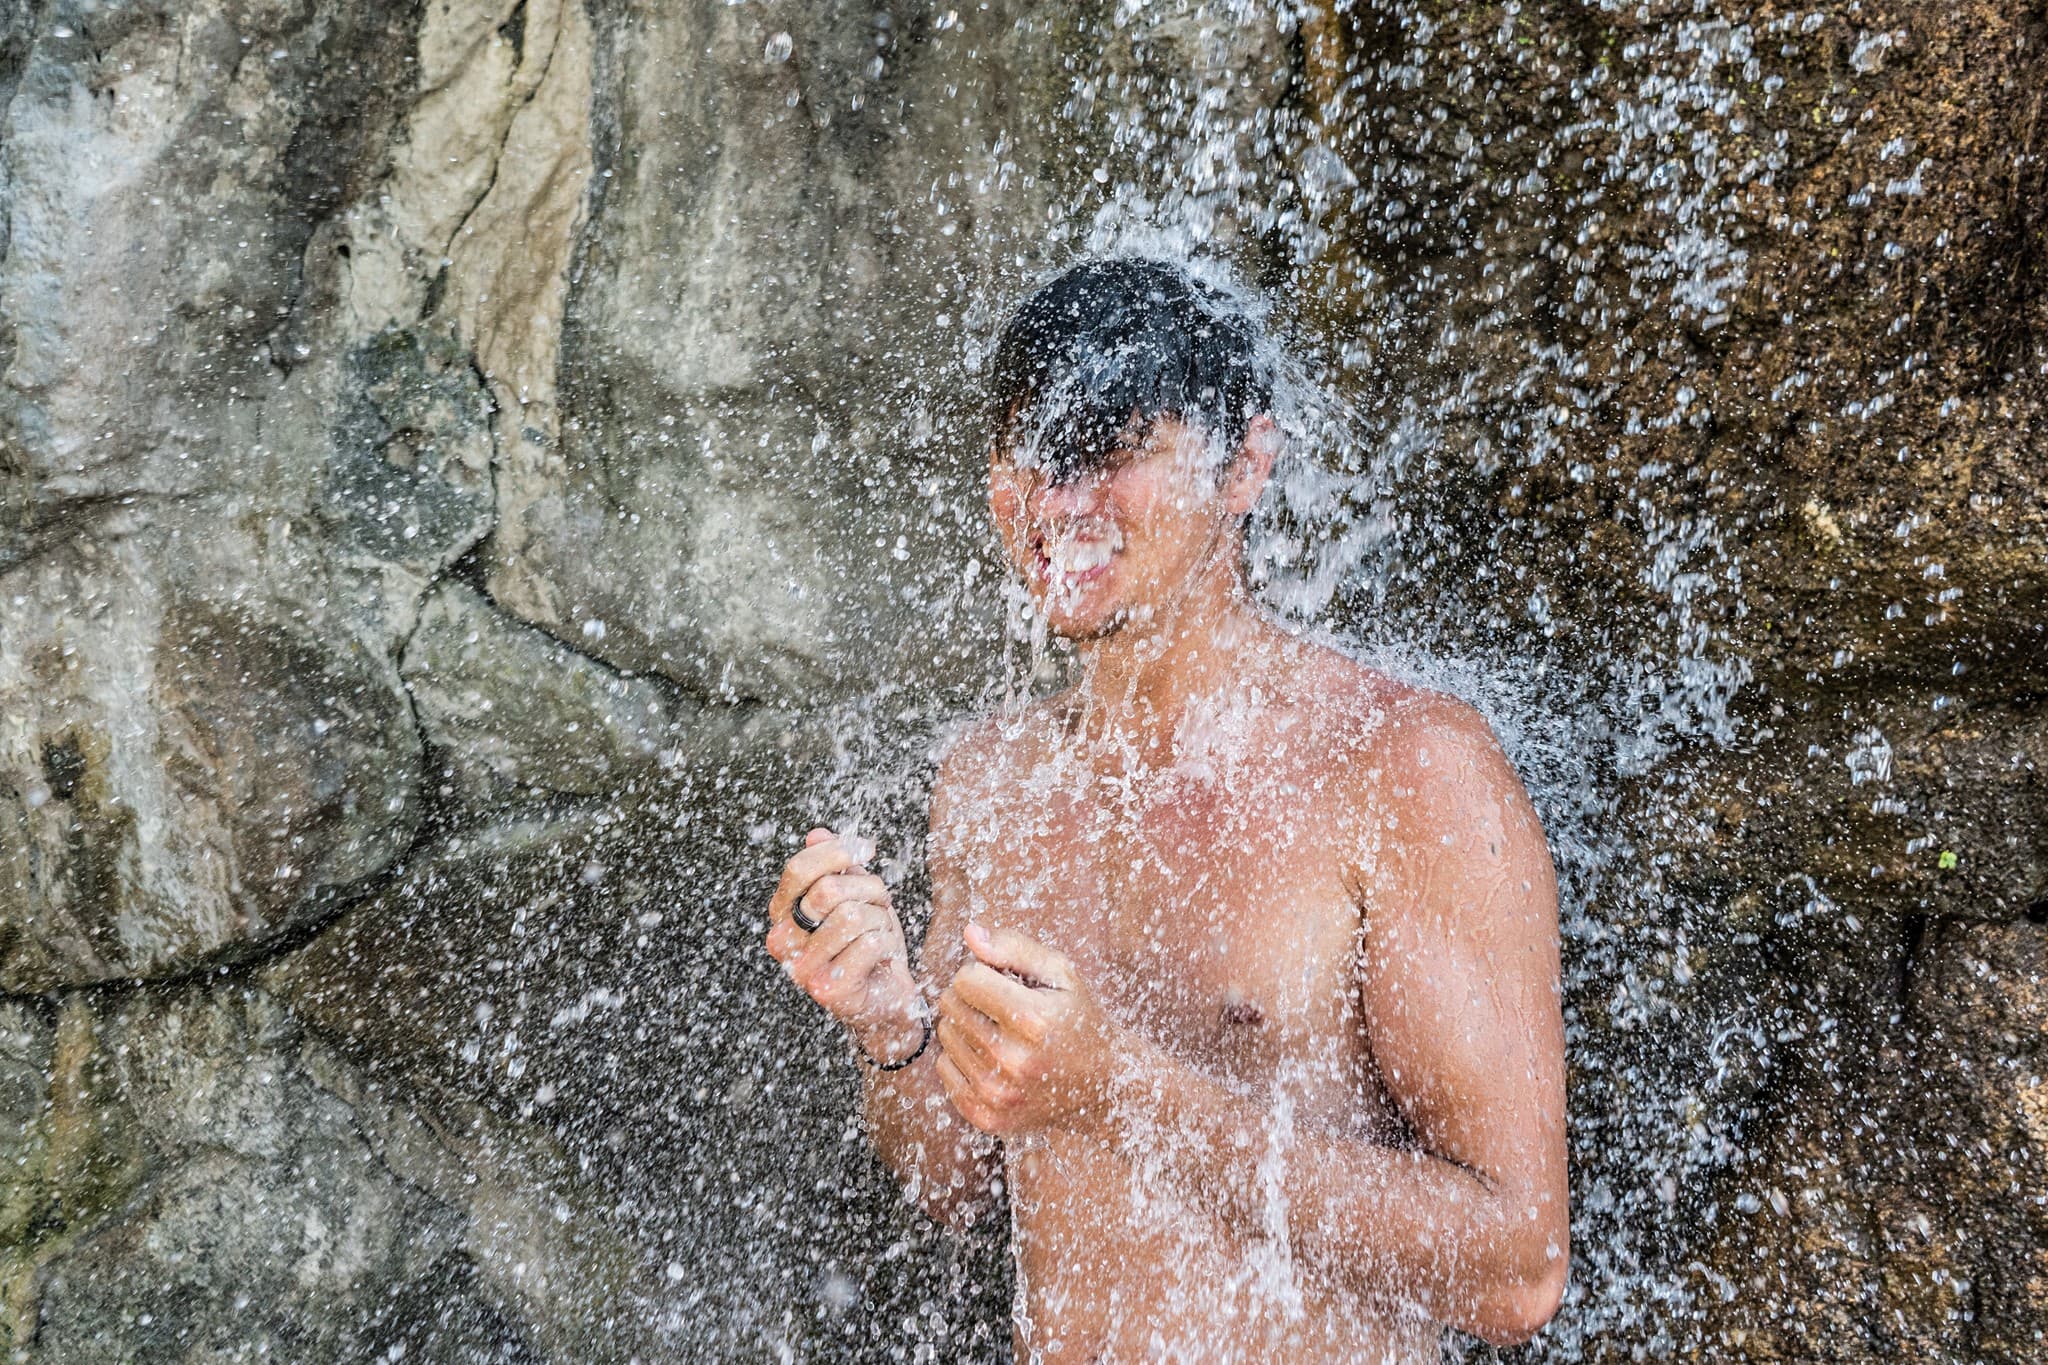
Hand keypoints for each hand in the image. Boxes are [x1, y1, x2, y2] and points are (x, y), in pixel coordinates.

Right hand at [764, 828, 924, 1064]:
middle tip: (882, 900)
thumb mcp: (855, 898)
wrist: (886, 999)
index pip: (797, 870)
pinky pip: (869, 944)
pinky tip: (884, 958)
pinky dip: (888, 944)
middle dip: (868, 888)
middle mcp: (782, 943)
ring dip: (881, 918)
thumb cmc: (868, 944)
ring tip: (881, 932)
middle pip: (827, 891)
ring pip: (852, 916)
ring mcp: (801, 970)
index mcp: (782, 915)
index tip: (867, 849)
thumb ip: (835, 868)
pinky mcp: (828, 990)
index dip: (835, 851)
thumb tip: (816, 834)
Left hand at [934, 922, 1118, 1137]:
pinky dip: (962, 1057)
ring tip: (1000, 1031)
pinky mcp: (987, 1116)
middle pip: (950, 1005)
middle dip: (971, 997)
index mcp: (1033, 1020)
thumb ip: (1014, 947)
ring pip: (945, 1035)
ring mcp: (998, 1094)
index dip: (983, 972)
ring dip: (966, 1026)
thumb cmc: (1078, 1020)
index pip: (966, 978)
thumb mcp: (1061, 973)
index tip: (1004, 981)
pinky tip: (992, 1057)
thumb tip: (970, 933)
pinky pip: (944, 1068)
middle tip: (1002, 1006)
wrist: (1103, 1085)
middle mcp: (1013, 1061)